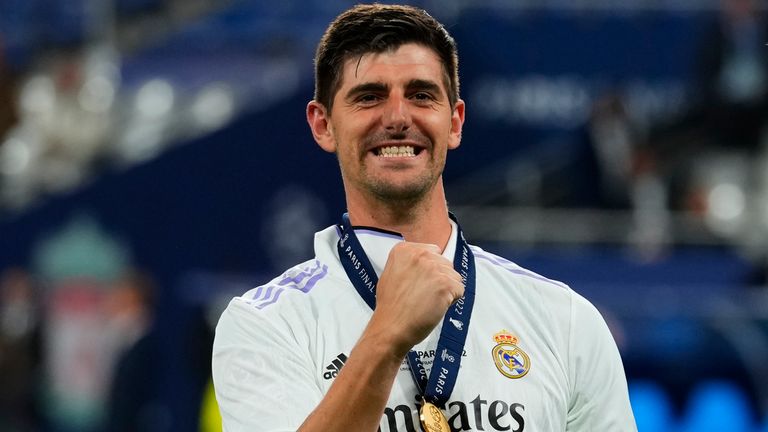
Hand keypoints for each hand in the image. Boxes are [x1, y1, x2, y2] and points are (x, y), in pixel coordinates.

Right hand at [367, 242, 464, 357]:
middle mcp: (420, 255)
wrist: (390, 327)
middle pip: (445, 263)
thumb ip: (408, 263)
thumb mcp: (391, 273)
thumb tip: (427, 262)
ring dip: (447, 290)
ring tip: (429, 301)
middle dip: (439, 278)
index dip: (430, 269)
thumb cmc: (390, 306)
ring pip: (454, 276)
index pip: (433, 251)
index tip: (420, 281)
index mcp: (405, 250)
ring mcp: (433, 269)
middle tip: (424, 294)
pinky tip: (436, 307)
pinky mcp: (445, 284)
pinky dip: (452, 301)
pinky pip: (460, 290)